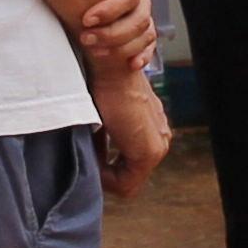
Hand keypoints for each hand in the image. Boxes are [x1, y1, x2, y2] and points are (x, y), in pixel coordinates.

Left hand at [72, 0, 160, 82]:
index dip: (110, 9)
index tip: (86, 19)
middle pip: (139, 17)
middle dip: (113, 33)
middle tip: (84, 38)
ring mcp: (144, 5)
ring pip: (144, 32)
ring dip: (122, 46)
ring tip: (94, 51)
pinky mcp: (140, 21)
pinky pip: (149, 41)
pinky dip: (144, 54)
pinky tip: (131, 64)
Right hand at [93, 70, 172, 198]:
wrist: (111, 65)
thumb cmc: (103, 82)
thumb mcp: (107, 113)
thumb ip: (108, 133)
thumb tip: (90, 155)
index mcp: (153, 130)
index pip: (129, 166)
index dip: (104, 164)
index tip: (87, 148)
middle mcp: (161, 141)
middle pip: (128, 176)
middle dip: (104, 170)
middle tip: (86, 152)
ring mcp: (157, 148)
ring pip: (126, 181)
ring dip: (103, 171)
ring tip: (89, 150)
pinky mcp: (148, 153)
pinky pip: (124, 182)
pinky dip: (104, 174)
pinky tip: (92, 153)